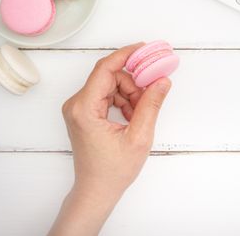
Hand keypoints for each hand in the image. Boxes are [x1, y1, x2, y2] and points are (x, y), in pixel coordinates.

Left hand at [49, 43, 171, 235]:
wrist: (96, 190)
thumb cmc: (113, 170)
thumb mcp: (139, 137)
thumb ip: (151, 105)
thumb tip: (162, 81)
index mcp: (84, 108)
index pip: (105, 69)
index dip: (126, 55)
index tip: (145, 49)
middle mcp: (76, 104)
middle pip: (110, 77)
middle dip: (133, 83)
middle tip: (150, 95)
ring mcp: (78, 108)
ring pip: (110, 85)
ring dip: (129, 94)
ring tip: (141, 113)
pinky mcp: (83, 112)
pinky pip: (106, 95)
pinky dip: (122, 101)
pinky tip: (132, 116)